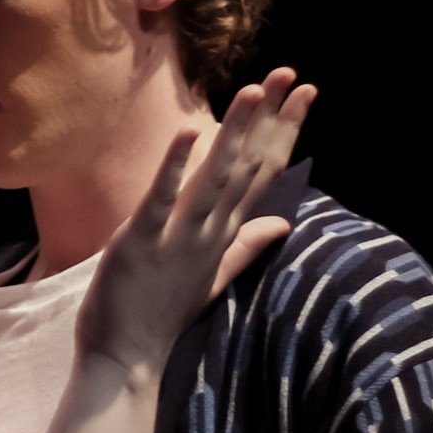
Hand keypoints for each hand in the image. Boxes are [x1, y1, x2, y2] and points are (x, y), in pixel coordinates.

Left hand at [77, 67, 316, 376]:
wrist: (127, 359)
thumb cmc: (162, 313)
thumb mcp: (213, 275)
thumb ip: (247, 244)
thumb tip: (285, 223)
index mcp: (225, 233)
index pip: (265, 174)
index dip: (286, 131)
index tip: (306, 92)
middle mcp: (210, 231)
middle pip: (249, 167)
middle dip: (270, 118)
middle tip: (291, 74)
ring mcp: (179, 236)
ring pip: (215, 177)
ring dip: (235, 133)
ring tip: (253, 90)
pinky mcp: (142, 241)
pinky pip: (162, 197)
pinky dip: (176, 164)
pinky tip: (188, 130)